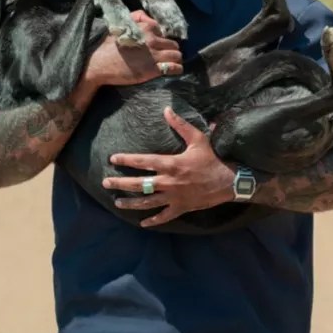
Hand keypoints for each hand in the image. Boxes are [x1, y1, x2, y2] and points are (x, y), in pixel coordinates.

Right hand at [86, 11, 182, 87]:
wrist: (99, 64)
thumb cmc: (107, 46)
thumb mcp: (121, 25)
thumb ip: (137, 17)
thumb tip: (148, 17)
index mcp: (145, 28)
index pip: (163, 32)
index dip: (161, 39)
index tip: (157, 45)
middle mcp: (152, 40)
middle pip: (173, 44)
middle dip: (170, 49)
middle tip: (165, 55)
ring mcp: (154, 55)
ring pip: (177, 55)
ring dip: (175, 59)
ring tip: (171, 63)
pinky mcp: (152, 70)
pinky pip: (174, 68)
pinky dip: (176, 69)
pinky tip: (173, 71)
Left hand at [102, 107, 235, 226]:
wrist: (227, 181)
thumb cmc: (211, 159)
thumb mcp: (197, 138)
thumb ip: (180, 125)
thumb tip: (166, 110)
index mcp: (171, 164)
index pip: (144, 162)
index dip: (127, 160)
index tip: (113, 159)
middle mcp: (169, 182)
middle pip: (140, 184)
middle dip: (121, 183)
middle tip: (105, 183)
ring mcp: (174, 197)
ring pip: (147, 203)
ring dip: (131, 203)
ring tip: (117, 202)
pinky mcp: (180, 208)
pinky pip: (164, 217)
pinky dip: (152, 221)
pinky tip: (142, 223)